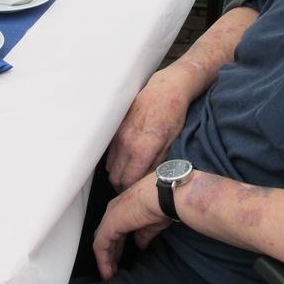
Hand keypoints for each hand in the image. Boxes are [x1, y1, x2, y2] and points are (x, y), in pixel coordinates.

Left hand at [93, 173, 169, 278]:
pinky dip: (103, 260)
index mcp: (124, 208)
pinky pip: (101, 246)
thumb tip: (140, 245)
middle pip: (106, 236)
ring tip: (108, 275)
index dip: (116, 246)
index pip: (114, 230)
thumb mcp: (151, 224)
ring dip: (105, 260)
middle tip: (112, 270)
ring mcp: (110, 217)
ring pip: (101, 242)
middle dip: (109, 254)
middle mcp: (114, 211)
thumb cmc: (160, 205)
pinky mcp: (109, 225)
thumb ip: (143, 235)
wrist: (162, 196)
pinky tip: (107, 273)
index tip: (119, 261)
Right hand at [106, 65, 191, 190]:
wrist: (166, 89)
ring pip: (110, 165)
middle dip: (122, 186)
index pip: (127, 182)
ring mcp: (118, 134)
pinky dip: (116, 160)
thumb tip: (148, 182)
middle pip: (114, 177)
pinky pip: (110, 152)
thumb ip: (157, 165)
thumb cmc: (173, 116)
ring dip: (118, 173)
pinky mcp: (115, 128)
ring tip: (130, 174)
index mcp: (141, 150)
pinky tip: (127, 159)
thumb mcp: (172, 144)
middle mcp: (126, 143)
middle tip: (133, 189)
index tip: (137, 195)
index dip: (131, 192)